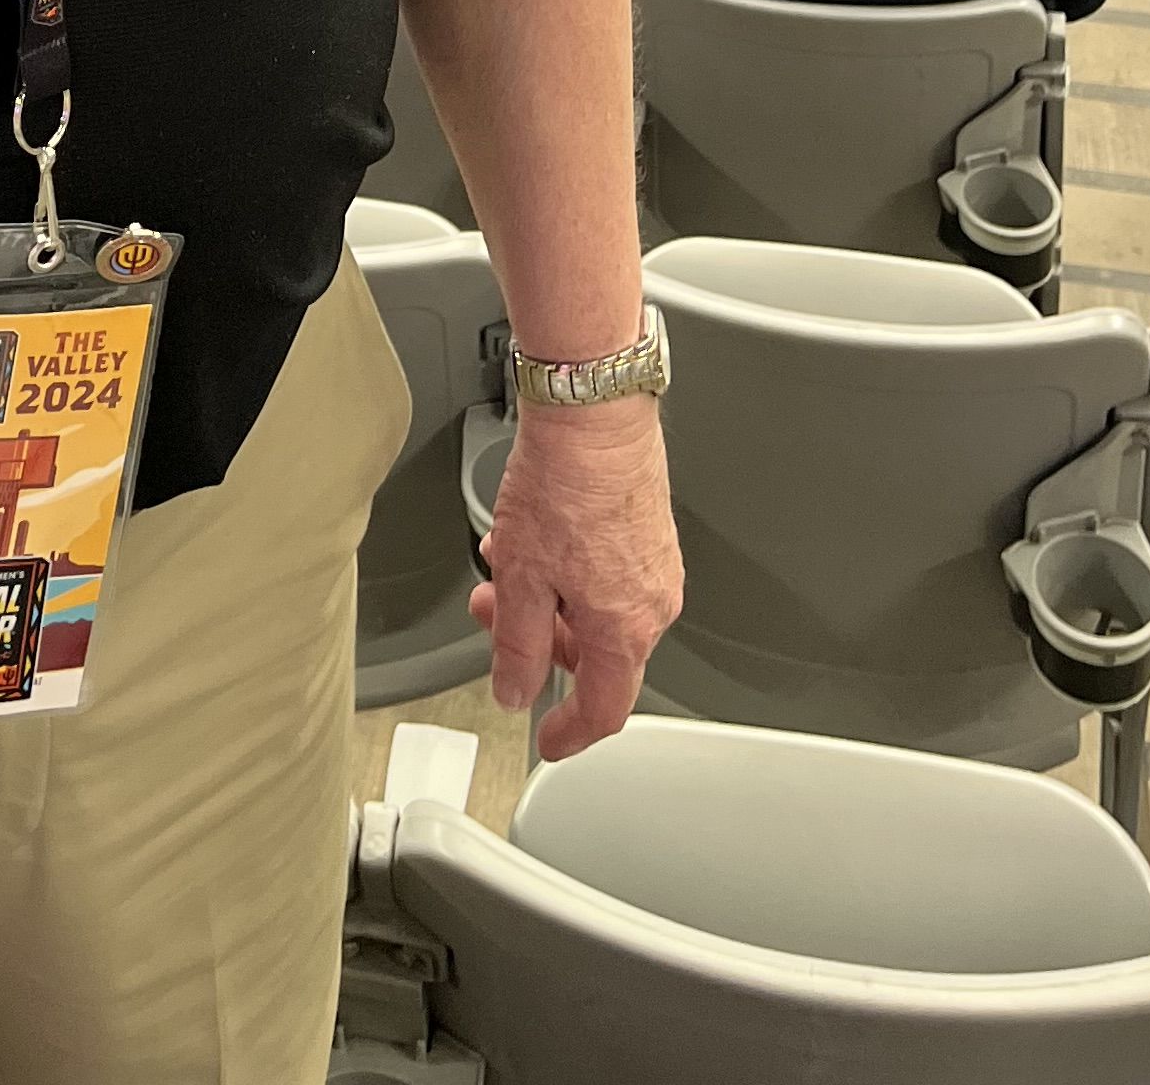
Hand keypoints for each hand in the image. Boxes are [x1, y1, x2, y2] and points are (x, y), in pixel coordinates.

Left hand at [471, 395, 681, 757]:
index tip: (548, 739)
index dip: (571, 733)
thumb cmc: (566, 482)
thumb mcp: (522, 578)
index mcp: (626, 628)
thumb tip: (516, 691)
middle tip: (493, 616)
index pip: (604, 709)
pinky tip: (532, 538)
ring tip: (505, 564)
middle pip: (595, 656)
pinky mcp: (649, 532)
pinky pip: (608, 576)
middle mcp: (652, 603)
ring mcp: (655, 565)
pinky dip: (567, 572)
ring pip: (596, 611)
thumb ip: (518, 648)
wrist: (595, 409)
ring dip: (546, 600)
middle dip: (538, 642)